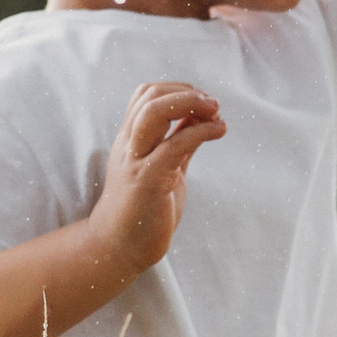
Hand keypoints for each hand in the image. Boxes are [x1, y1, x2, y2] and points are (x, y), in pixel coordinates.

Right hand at [91, 78, 225, 273]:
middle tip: (213, 105)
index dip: (178, 89)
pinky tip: (219, 131)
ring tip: (215, 112)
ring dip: (190, 103)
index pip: (147, 94)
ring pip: (153, 112)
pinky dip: (201, 132)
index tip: (203, 103)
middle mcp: (130, 144)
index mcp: (131, 139)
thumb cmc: (142, 209)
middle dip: (187, 92)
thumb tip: (201, 117)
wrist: (117, 247)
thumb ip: (178, 141)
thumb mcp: (163, 167)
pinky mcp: (147, 180)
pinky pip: (174, 145)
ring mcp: (136, 160)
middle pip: (150, 95)